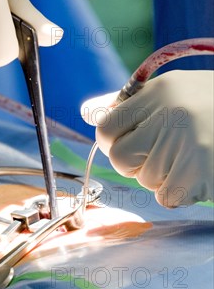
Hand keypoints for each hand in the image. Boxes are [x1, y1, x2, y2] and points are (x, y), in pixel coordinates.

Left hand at [81, 70, 213, 206]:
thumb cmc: (213, 105)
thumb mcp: (176, 91)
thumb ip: (133, 104)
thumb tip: (88, 113)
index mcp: (160, 91)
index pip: (106, 128)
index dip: (113, 140)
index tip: (130, 143)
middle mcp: (170, 115)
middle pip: (118, 158)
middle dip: (133, 162)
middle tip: (158, 155)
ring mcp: (186, 145)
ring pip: (145, 179)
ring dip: (162, 175)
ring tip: (189, 157)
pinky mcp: (199, 173)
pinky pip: (166, 197)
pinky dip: (178, 192)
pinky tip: (198, 174)